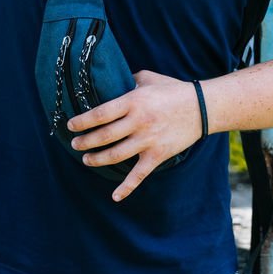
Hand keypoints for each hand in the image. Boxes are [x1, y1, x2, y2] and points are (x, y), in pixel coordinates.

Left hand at [66, 70, 204, 201]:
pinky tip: (115, 196)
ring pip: (116, 155)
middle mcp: (139, 122)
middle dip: (85, 142)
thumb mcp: (147, 77)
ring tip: (86, 159)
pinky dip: (127, 187)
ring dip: (97, 159)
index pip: (100, 114)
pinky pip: (139, 174)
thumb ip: (126, 80)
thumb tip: (107, 82)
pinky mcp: (158, 155)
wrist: (202, 107)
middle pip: (104, 136)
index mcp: (133, 101)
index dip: (82, 122)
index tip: (70, 126)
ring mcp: (148, 140)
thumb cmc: (172, 89)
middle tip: (74, 145)